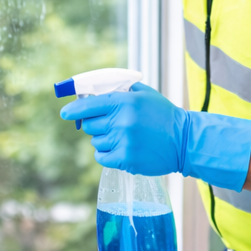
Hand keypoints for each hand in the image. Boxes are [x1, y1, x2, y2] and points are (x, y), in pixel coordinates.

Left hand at [59, 83, 250, 190]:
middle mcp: (122, 121)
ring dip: (104, 140)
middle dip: (96, 125)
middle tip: (111, 126)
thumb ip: (122, 90)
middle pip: (89, 125)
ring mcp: (123, 141)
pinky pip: (102, 157)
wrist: (184, 140)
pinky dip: (107, 154)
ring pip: (95, 142)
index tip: (65, 113)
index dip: (73, 110)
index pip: (89, 105)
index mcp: (125, 102)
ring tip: (123, 138)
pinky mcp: (126, 159)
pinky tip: (121, 150)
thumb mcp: (146, 95)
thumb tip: (96, 91)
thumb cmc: (165, 116)